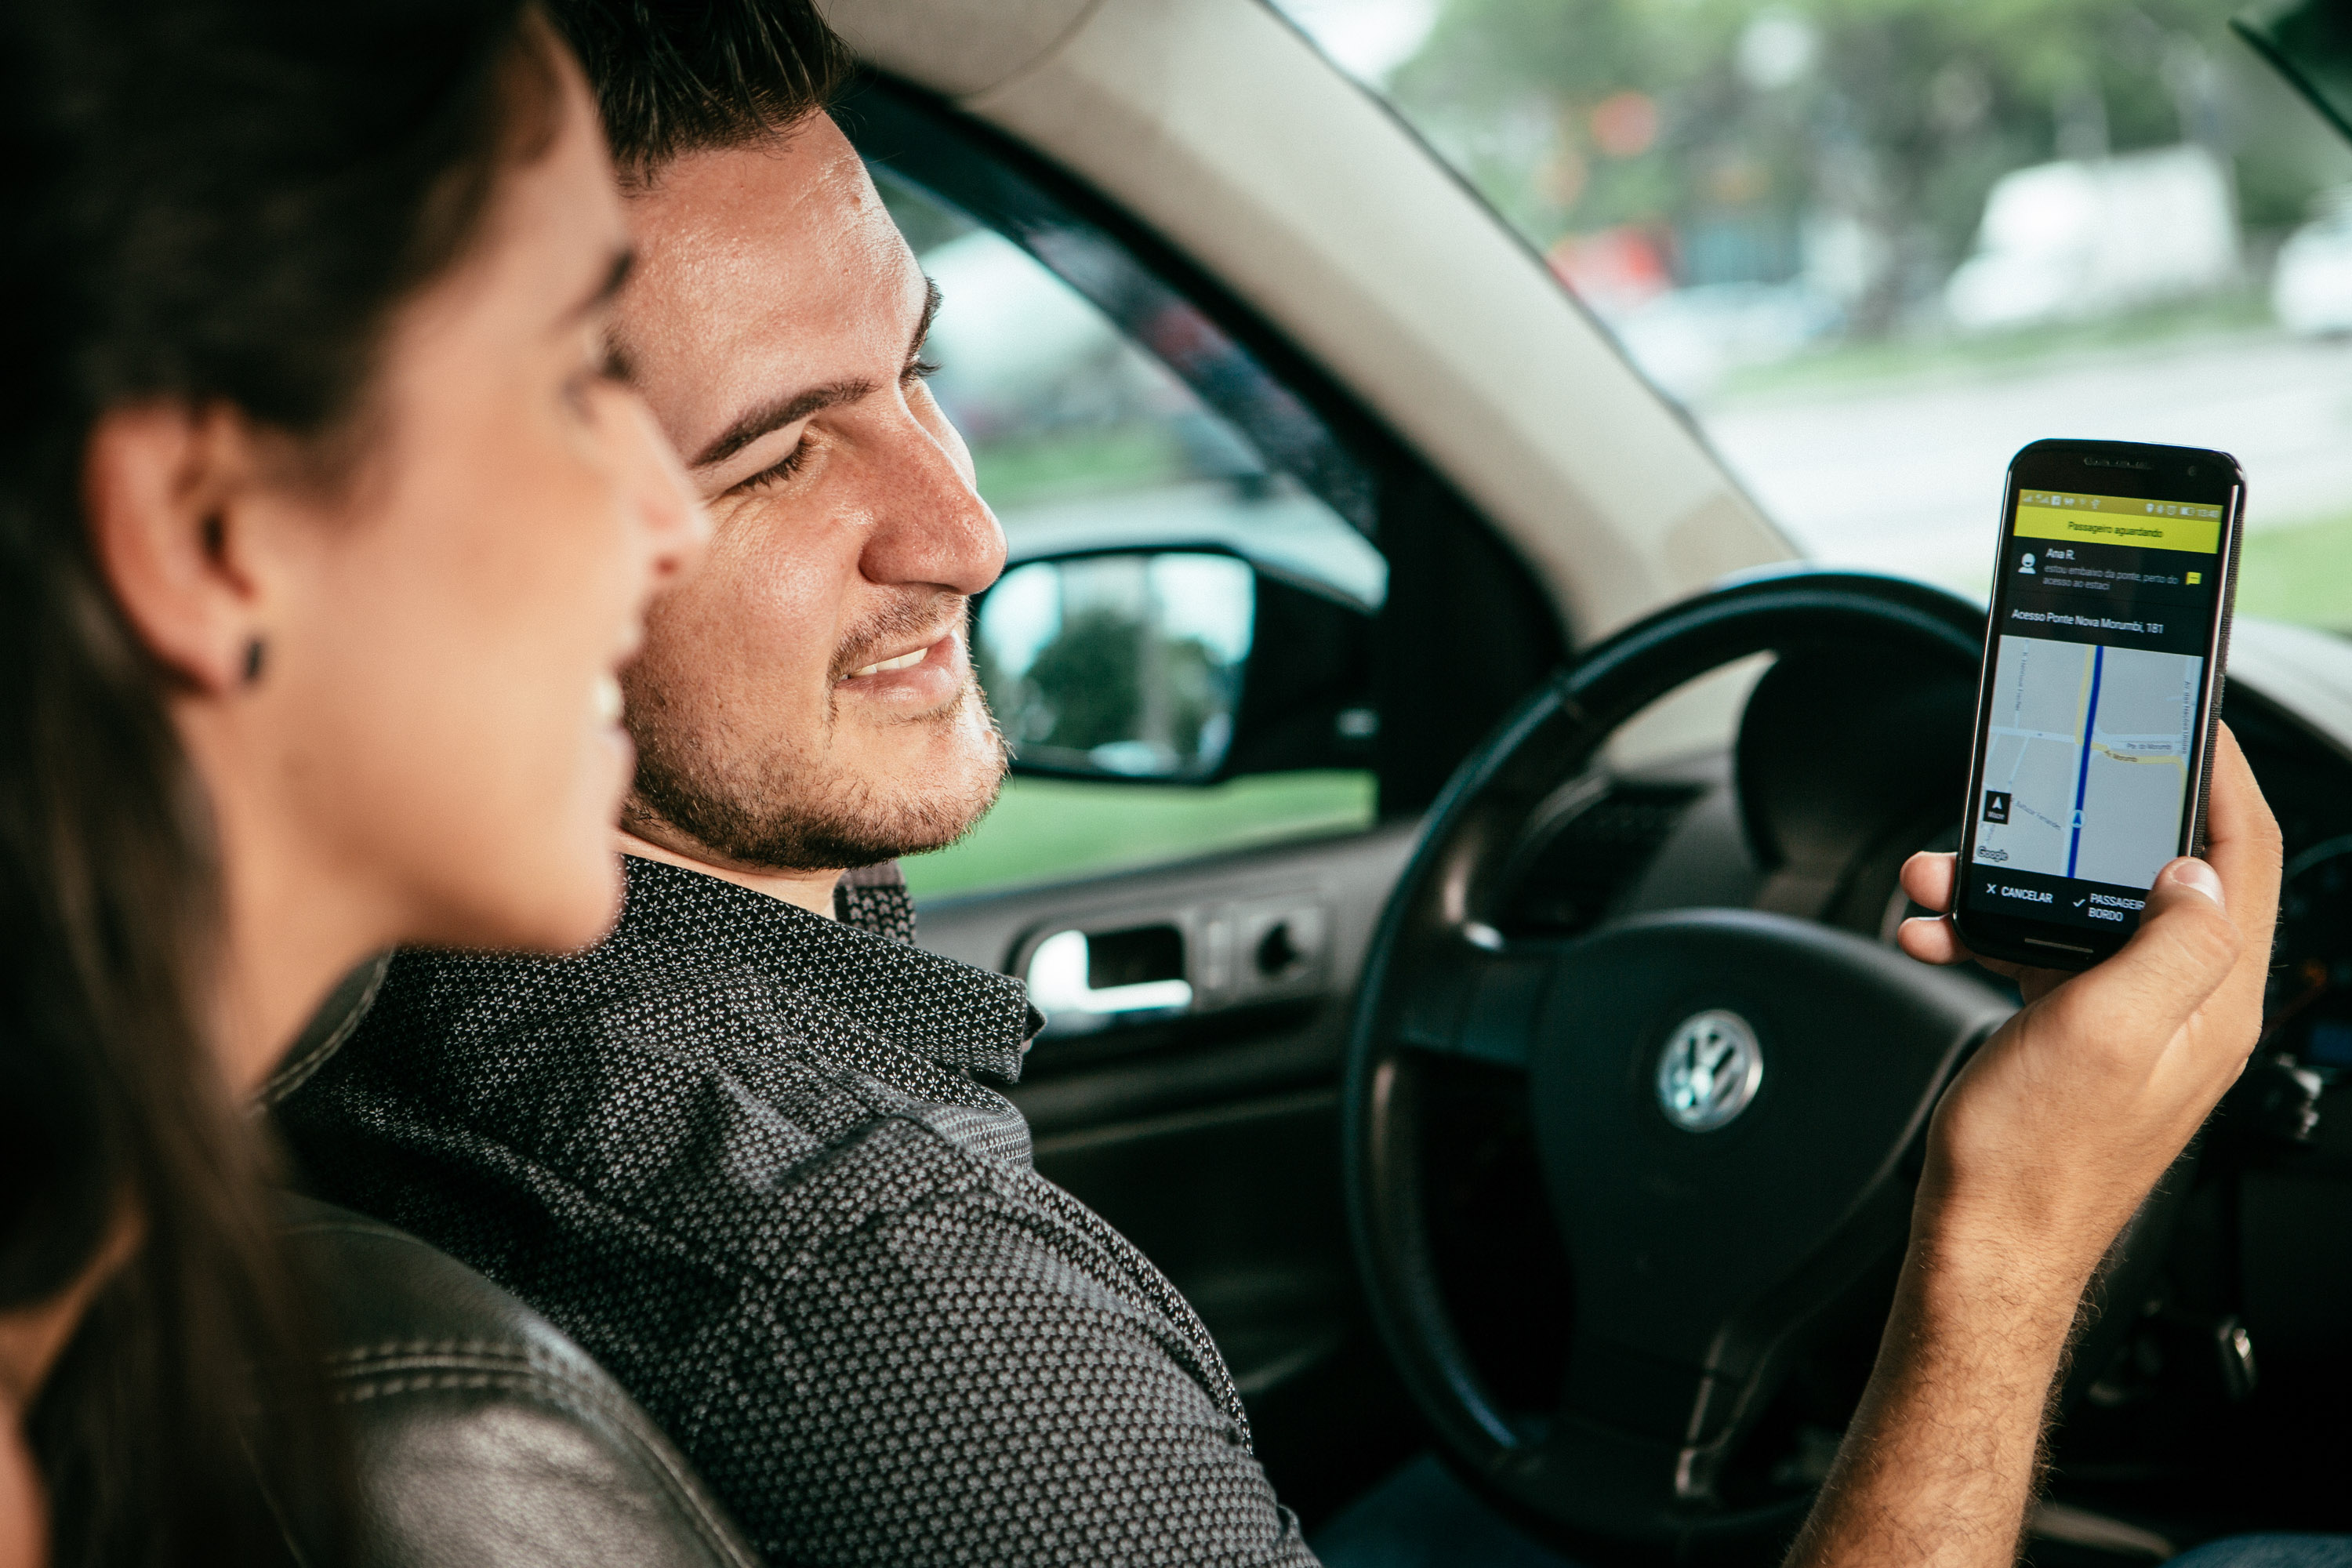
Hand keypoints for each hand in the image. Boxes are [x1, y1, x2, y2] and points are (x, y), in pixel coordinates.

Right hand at [1895, 724, 2280, 1281]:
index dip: (2223, 780)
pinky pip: (2037, 952)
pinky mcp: (2075, 1033)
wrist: (1983, 1242)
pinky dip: (1982, 930)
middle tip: (2035, 790)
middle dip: (2081, 826)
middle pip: (2157, 873)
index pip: (2243, 859)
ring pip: (2081, 908)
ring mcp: (2128, 1020)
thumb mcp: (2108, 1031)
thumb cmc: (2037, 1158)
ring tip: (1942, 878)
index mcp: (2212, 1001)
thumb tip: (2197, 873)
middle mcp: (2183, 1006)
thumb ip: (2172, 944)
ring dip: (2008, 881)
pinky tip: (1934, 933)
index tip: (2193, 723)